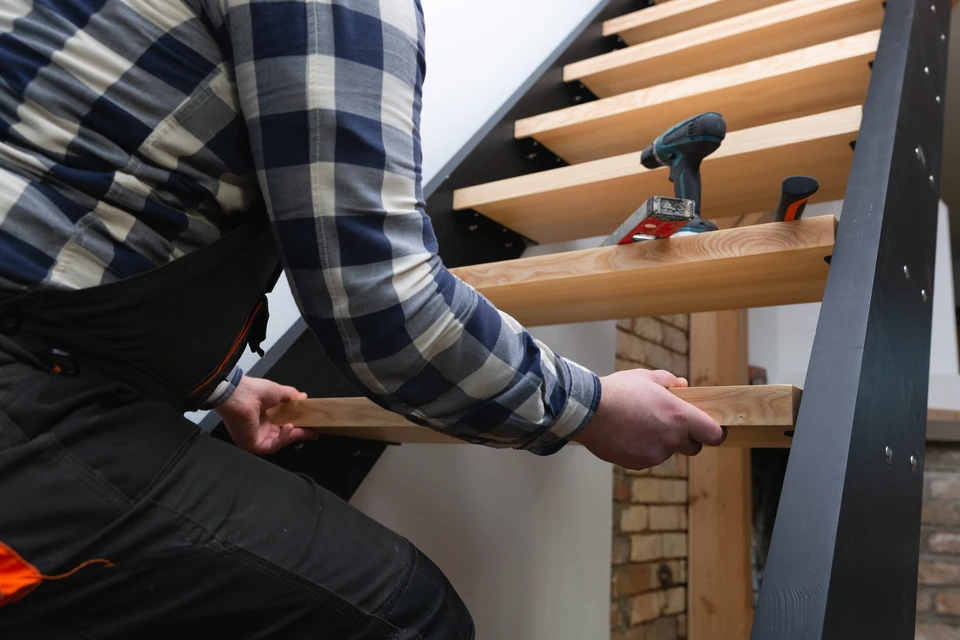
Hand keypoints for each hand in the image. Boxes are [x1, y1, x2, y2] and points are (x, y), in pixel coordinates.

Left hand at [214, 376, 316, 454]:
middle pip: (282, 435)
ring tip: (306, 430)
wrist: (239, 394)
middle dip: (299, 434)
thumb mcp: (278, 391)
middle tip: (314, 432)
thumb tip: (304, 397)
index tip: (311, 425)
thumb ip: (291, 396)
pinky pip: (272, 445)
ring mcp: (256, 437)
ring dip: (293, 435)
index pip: (282, 424)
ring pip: (279, 441)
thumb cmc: (255, 391)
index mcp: (263, 416)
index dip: (297, 425)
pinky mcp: (253, 445)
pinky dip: (283, 438)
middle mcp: (259, 428)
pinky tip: (289, 427)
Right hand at [574, 369, 725, 469]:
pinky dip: (643, 449)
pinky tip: (628, 435)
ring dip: (661, 442)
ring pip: (667, 452)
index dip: (714, 432)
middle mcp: (671, 439)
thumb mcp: (646, 377)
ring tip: (639, 425)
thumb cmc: (618, 392)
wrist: (588, 412)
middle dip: (687, 438)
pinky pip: (648, 458)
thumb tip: (682, 385)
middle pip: (694, 448)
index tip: (710, 429)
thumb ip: (670, 382)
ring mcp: (654, 454)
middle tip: (671, 424)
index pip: (713, 434)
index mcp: (679, 416)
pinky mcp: (638, 463)